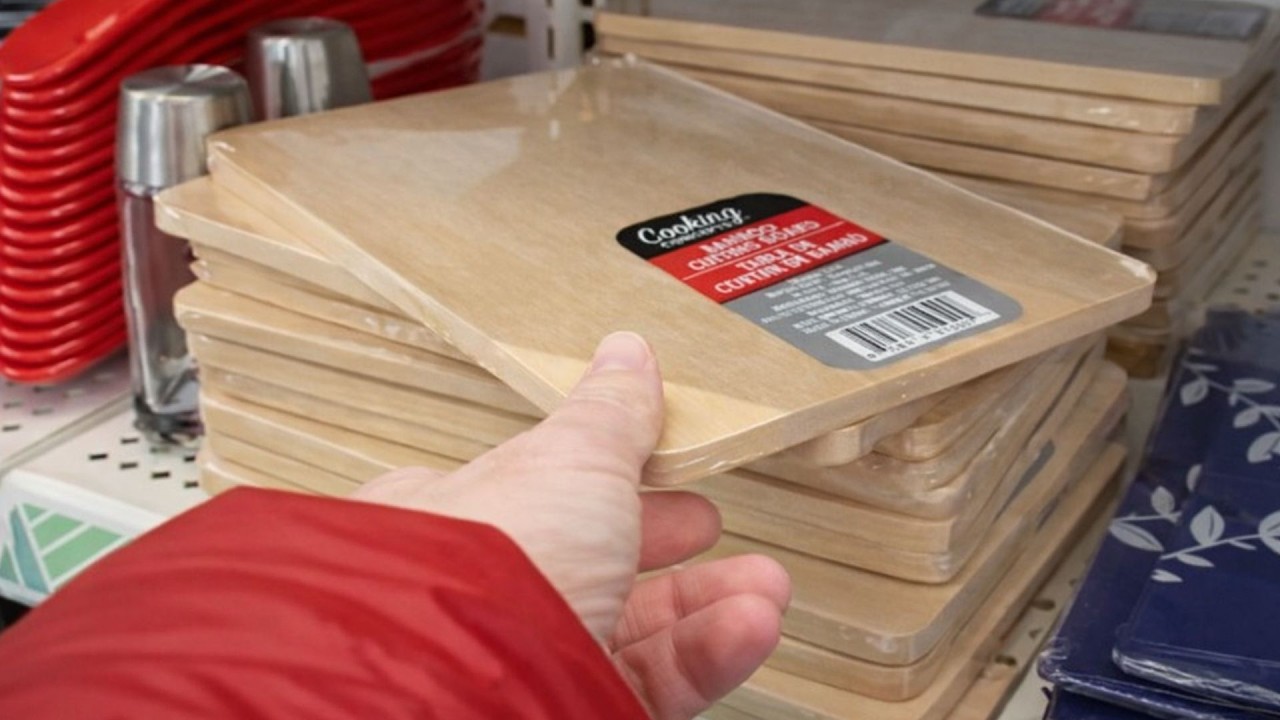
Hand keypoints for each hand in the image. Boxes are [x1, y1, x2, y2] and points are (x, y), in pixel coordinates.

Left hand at [353, 332, 789, 718]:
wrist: (467, 690)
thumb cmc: (493, 559)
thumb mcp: (570, 459)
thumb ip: (610, 414)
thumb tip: (628, 354)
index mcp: (460, 518)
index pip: (539, 491)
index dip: (604, 477)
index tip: (658, 465)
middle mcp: (486, 596)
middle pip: (592, 563)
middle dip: (664, 539)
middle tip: (707, 522)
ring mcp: (528, 659)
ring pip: (631, 631)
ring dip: (707, 602)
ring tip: (765, 587)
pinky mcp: (572, 711)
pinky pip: (650, 683)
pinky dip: (706, 654)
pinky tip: (750, 624)